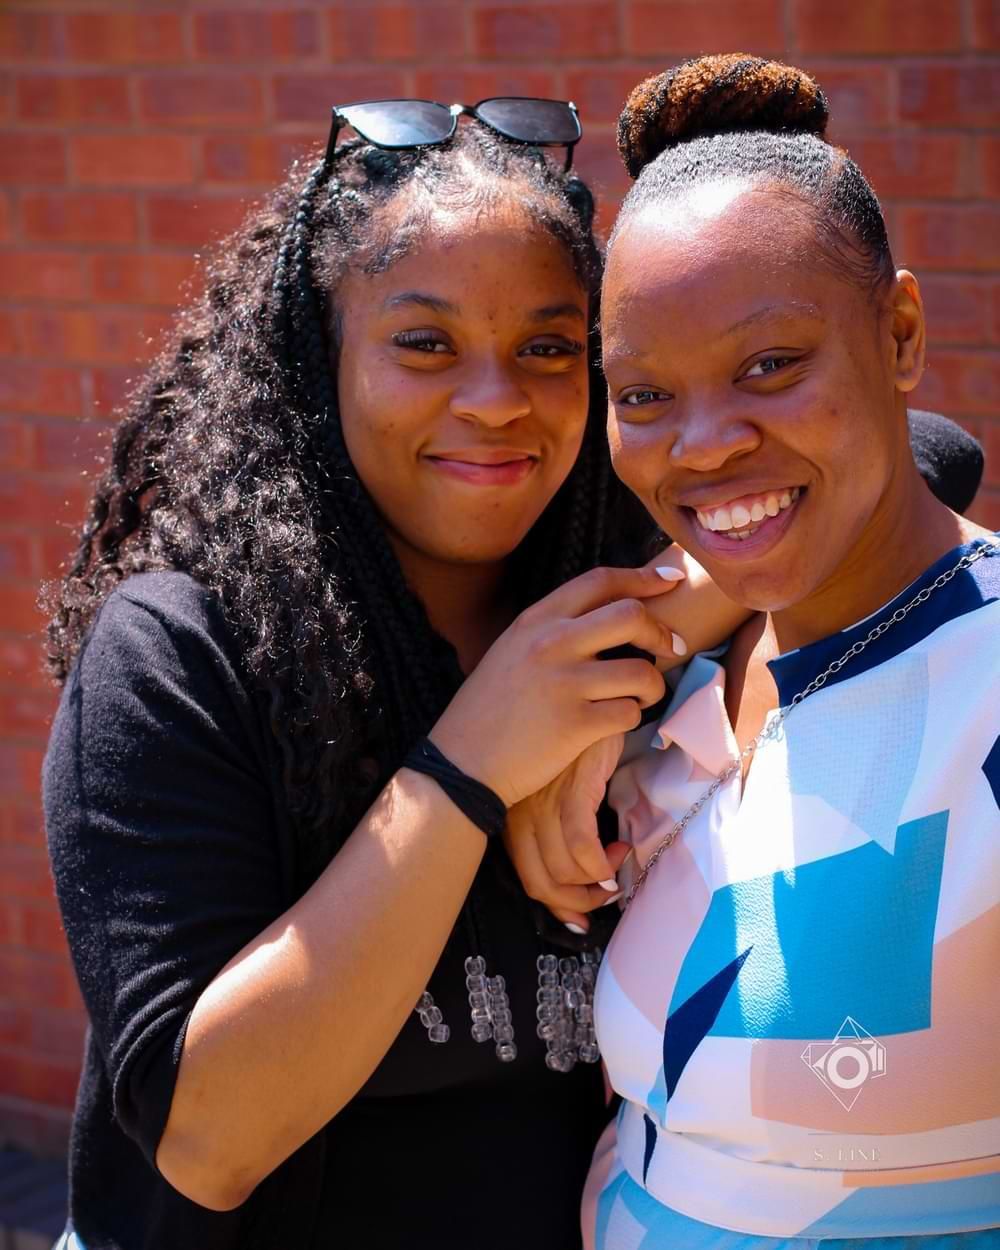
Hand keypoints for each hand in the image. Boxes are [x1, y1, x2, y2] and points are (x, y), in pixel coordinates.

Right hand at [430, 564, 684, 807]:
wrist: (462, 764)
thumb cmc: (489, 709)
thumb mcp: (512, 651)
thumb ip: (555, 630)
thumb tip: (616, 618)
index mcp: (535, 620)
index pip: (600, 581)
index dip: (643, 579)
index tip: (670, 582)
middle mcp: (550, 643)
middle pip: (631, 615)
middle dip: (661, 632)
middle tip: (669, 647)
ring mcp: (564, 684)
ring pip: (642, 671)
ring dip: (653, 686)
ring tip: (640, 696)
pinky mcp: (576, 725)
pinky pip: (630, 713)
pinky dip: (631, 719)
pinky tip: (613, 723)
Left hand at [504, 735, 630, 932]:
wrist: (587, 696)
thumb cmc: (574, 742)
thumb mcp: (556, 786)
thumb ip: (558, 824)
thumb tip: (577, 872)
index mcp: (515, 811)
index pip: (526, 875)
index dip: (555, 904)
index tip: (579, 916)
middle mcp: (523, 810)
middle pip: (540, 882)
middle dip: (575, 903)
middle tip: (604, 898)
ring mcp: (545, 799)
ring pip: (563, 869)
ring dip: (595, 884)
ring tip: (615, 871)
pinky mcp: (572, 788)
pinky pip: (583, 845)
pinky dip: (602, 863)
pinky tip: (619, 853)